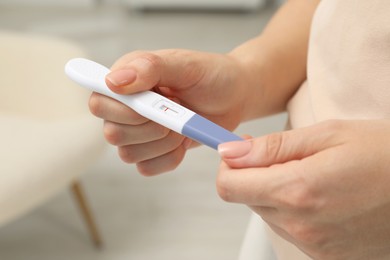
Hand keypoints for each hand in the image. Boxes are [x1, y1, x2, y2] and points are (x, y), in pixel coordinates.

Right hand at [89, 49, 248, 174]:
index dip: (122, 110)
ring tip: (183, 124)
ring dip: (162, 143)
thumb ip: (150, 68)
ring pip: (128, 154)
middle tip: (175, 112)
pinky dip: (169, 157)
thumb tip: (112, 81)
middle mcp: (126, 108)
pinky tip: (183, 140)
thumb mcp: (185, 65)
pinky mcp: (152, 152)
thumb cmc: (211, 75)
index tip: (152, 103)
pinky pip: (147, 168)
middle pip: (112, 133)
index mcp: (126, 80)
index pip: (99, 102)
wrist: (234, 97)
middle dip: (150, 128)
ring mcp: (138, 133)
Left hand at [217, 119, 389, 258]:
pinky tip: (322, 196)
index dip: (228, 164)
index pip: (229, 186)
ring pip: (267, 213)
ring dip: (276, 192)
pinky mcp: (325, 256)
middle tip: (286, 156)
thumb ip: (271, 147)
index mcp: (297, 191)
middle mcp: (301, 226)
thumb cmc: (385, 155)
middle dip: (255, 174)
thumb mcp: (327, 135)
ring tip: (312, 175)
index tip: (237, 149)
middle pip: (246, 198)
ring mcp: (313, 246)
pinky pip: (289, 229)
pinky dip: (294, 210)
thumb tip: (230, 152)